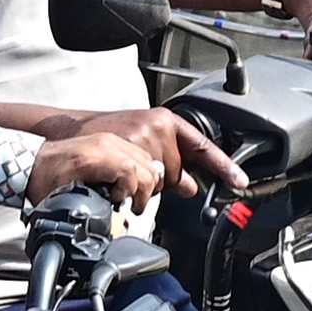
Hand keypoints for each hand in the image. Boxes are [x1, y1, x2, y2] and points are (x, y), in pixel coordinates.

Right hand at [31, 107, 232, 203]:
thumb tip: (192, 187)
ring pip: (158, 181)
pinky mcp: (127, 150)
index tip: (241, 182)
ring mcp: (142, 137)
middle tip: (136, 172)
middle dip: (161, 180)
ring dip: (144, 187)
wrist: (70, 136)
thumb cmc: (105, 138)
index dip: (224, 166)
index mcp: (166, 121)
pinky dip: (132, 189)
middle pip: (176, 171)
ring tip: (123, 176)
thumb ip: (171, 164)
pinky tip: (118, 183)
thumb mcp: (142, 144)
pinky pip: (141, 183)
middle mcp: (158, 126)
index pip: (202, 146)